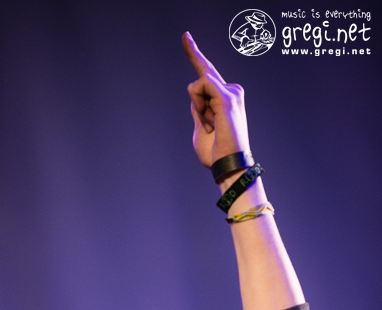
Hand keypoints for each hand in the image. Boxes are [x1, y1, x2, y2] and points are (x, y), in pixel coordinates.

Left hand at [182, 32, 250, 168]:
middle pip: (203, 72)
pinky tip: (210, 121)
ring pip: (198, 83)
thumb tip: (195, 97)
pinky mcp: (227, 96)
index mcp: (225, 98)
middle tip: (185, 38)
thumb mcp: (201, 128)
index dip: (195, 55)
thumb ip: (198, 110)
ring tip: (210, 126)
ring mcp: (231, 92)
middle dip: (192, 53)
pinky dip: (200, 105)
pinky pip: (202, 85)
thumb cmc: (214, 153)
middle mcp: (231, 91)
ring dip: (197, 107)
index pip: (207, 74)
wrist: (227, 165)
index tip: (186, 37)